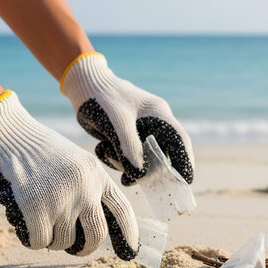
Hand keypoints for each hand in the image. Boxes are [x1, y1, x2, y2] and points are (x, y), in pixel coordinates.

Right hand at [0, 91, 138, 259]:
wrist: (7, 133)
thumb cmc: (38, 151)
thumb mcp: (76, 164)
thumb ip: (90, 188)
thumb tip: (97, 228)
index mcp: (97, 175)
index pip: (122, 211)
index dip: (129, 235)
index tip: (130, 252)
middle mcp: (85, 188)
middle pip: (96, 235)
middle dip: (84, 248)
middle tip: (73, 248)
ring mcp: (61, 198)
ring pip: (63, 242)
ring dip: (51, 240)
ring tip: (39, 222)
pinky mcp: (35, 206)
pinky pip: (39, 241)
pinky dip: (31, 239)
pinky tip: (24, 225)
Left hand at [61, 53, 193, 185]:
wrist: (81, 85)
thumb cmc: (101, 97)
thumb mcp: (116, 122)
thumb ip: (129, 147)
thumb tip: (140, 175)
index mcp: (158, 115)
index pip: (179, 140)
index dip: (185, 161)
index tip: (186, 181)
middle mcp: (153, 124)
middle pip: (161, 154)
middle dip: (146, 169)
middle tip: (130, 180)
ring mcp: (139, 131)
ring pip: (142, 158)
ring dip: (125, 163)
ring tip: (106, 151)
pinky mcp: (125, 136)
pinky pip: (127, 155)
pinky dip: (115, 157)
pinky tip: (101, 147)